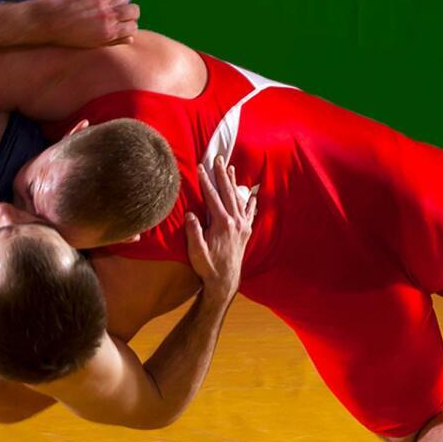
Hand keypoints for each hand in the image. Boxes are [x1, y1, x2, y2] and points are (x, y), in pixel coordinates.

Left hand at [36, 0, 139, 47]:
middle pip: (134, 10)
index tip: (124, 24)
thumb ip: (113, 41)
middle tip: (120, 12)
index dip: (130, 25)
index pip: (133, 26)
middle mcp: (108, 17)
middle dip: (129, 12)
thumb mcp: (92, 44)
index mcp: (109, 33)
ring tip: (110, 2)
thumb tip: (130, 38)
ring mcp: (101, 2)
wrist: (46, 22)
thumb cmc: (68, 37)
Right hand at [184, 156, 256, 301]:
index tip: (200, 167)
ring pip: (239, 199)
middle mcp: (235, 222)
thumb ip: (194, 232)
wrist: (224, 282)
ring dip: (234, 182)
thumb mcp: (196, 251)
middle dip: (222, 174)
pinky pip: (250, 213)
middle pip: (228, 192)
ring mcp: (242, 226)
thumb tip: (190, 214)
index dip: (206, 181)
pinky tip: (252, 194)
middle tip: (218, 159)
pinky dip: (251, 202)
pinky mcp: (246, 232)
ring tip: (231, 168)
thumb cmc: (207, 267)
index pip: (212, 197)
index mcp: (222, 224)